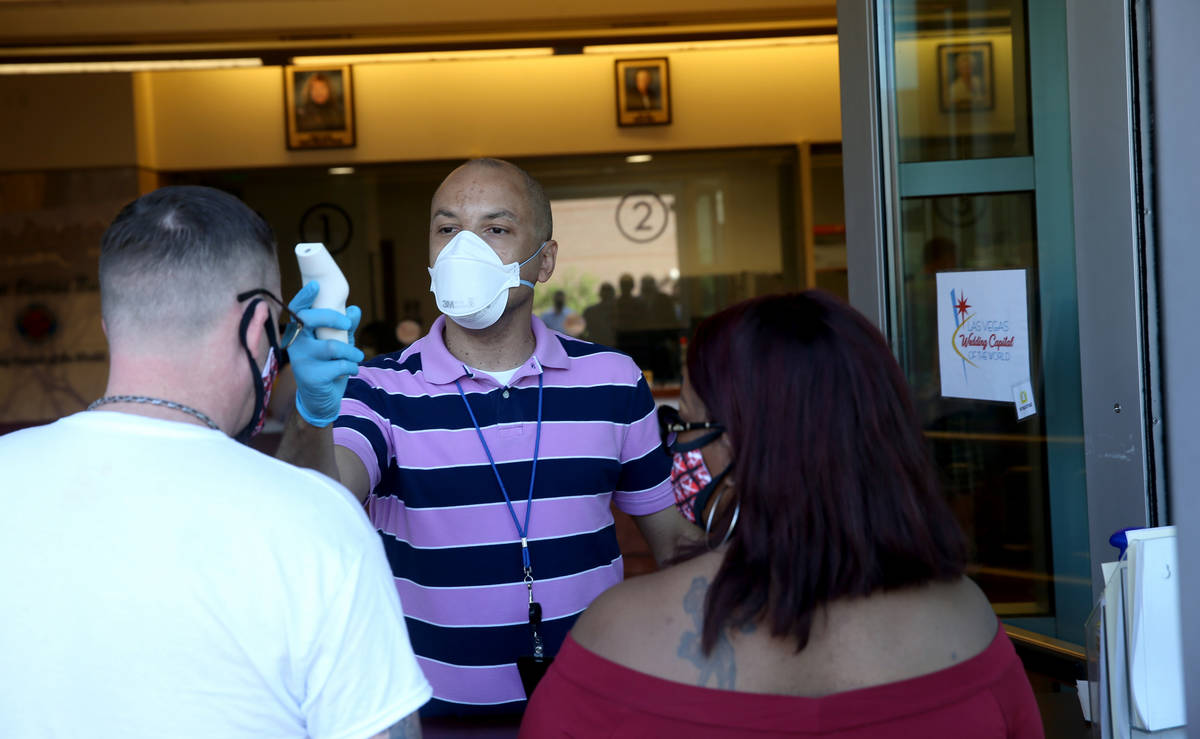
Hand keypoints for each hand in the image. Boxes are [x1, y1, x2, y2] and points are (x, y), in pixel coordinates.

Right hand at [287, 281, 363, 427]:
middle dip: (332, 318)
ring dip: (351, 351)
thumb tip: (354, 310)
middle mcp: (295, 344)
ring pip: (331, 346)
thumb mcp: (338, 344)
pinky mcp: (310, 377)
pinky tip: (351, 371)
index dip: (304, 297)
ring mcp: (300, 361)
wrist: (320, 400)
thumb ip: (345, 327)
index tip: (316, 285)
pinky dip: (351, 367)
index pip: (296, 310)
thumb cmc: (328, 366)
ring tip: (357, 356)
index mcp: (299, 332)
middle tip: (347, 325)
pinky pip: (338, 365)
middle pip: (309, 320)